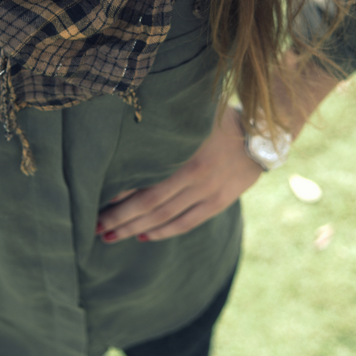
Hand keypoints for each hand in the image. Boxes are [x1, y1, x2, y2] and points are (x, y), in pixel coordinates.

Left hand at [95, 106, 262, 242]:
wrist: (260, 135)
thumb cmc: (217, 119)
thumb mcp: (190, 119)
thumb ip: (163, 129)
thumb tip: (125, 132)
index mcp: (184, 154)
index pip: (145, 181)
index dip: (119, 196)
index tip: (96, 202)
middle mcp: (195, 176)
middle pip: (149, 204)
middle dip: (120, 218)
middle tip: (94, 227)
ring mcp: (207, 192)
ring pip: (164, 217)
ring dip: (135, 229)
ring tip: (110, 236)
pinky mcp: (218, 202)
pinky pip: (186, 223)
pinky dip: (163, 232)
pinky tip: (144, 236)